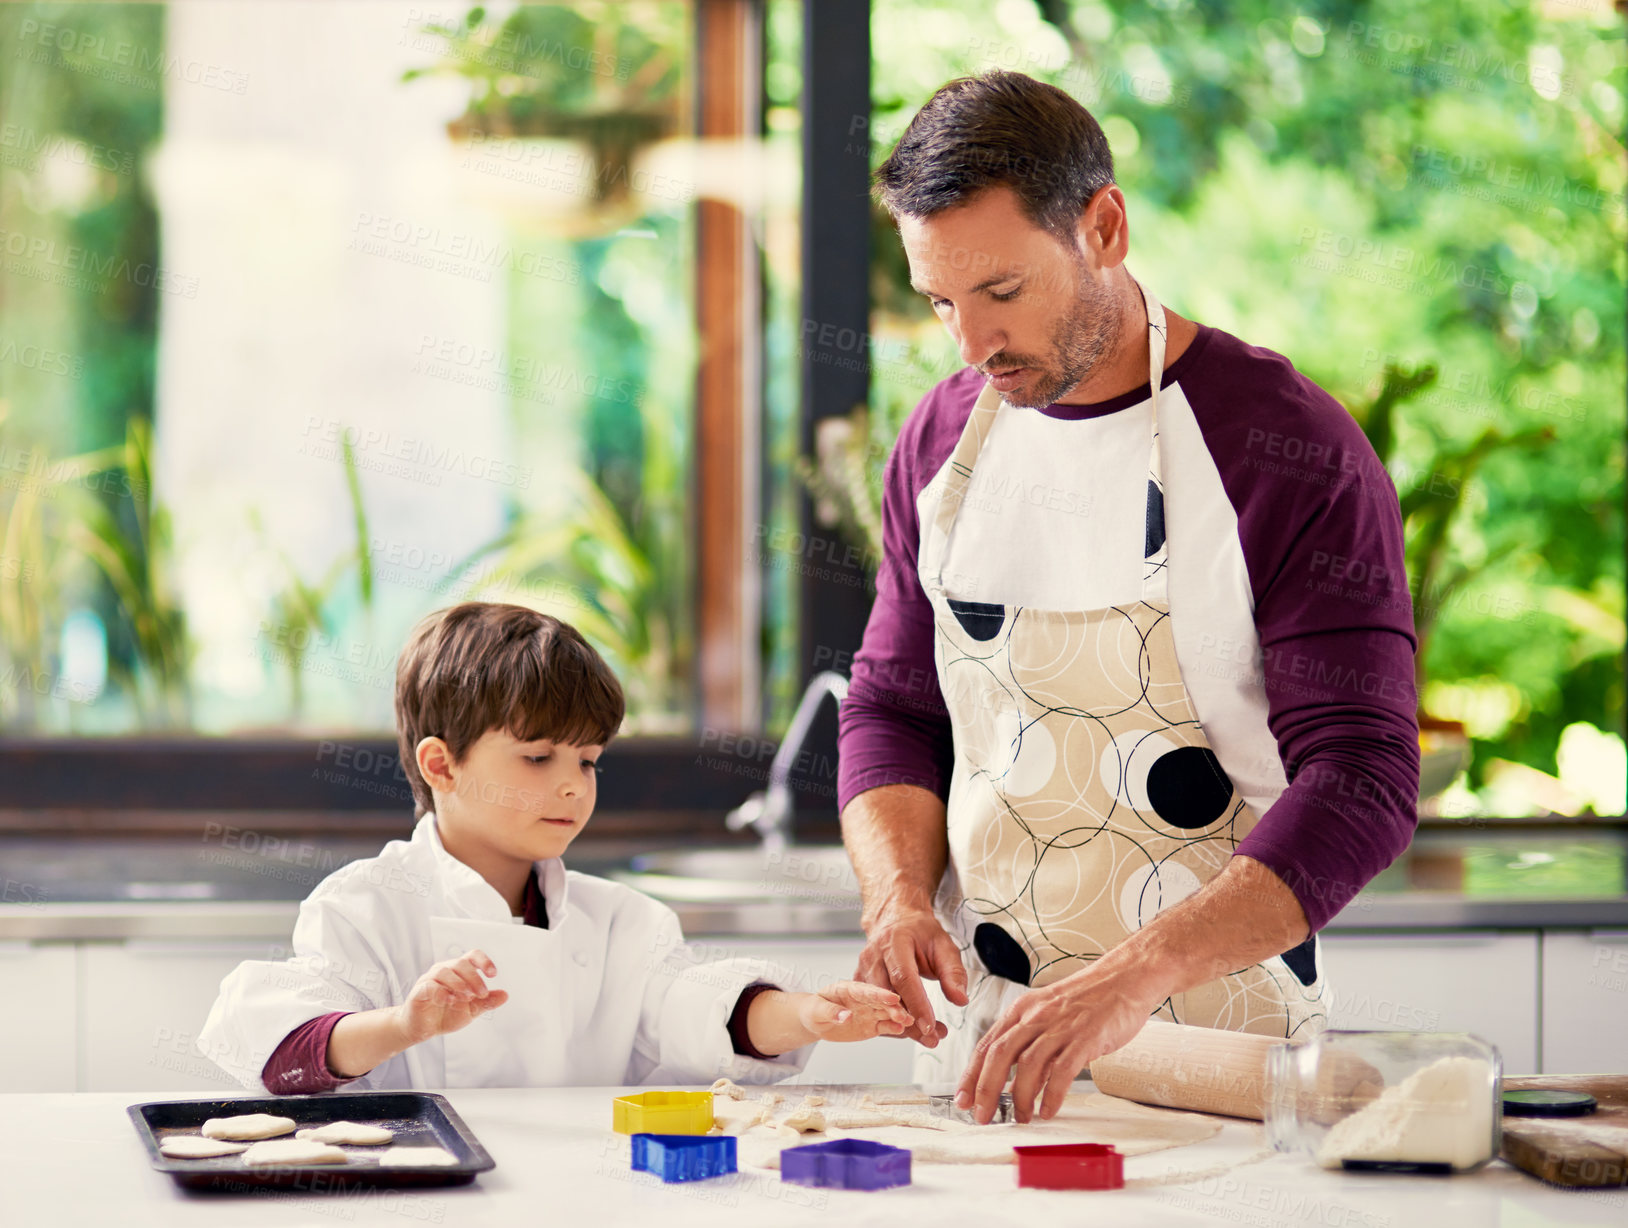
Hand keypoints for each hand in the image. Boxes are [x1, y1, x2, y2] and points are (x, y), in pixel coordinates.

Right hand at [393, 948, 509, 1045]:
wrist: (424, 1030)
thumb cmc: (446, 1015)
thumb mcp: (471, 1010)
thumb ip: (486, 1002)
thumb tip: (505, 995)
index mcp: (458, 971)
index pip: (472, 956)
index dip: (484, 961)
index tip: (493, 974)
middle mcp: (444, 970)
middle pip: (460, 964)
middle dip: (474, 978)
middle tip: (481, 994)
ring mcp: (429, 979)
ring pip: (444, 971)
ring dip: (459, 984)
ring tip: (466, 998)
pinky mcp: (419, 991)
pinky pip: (429, 985)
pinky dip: (441, 992)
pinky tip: (449, 1000)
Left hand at [796, 981, 913, 1042]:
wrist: (817, 1020)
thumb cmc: (814, 1009)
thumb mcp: (816, 1010)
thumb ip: (831, 1012)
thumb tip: (846, 1016)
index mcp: (850, 989)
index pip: (866, 991)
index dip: (879, 994)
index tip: (892, 997)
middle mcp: (864, 999)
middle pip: (881, 1002)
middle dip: (894, 1007)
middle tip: (904, 1015)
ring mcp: (870, 1011)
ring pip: (887, 1013)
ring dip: (899, 1017)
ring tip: (909, 1022)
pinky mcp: (872, 1025)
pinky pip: (885, 1026)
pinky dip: (894, 1028)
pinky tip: (903, 1029)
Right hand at [855, 905, 967, 1047]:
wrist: (895, 919)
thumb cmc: (919, 932)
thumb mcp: (943, 945)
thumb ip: (953, 972)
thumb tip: (960, 999)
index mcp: (894, 942)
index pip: (903, 977)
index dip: (916, 1004)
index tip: (929, 1025)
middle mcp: (874, 955)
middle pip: (887, 995)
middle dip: (909, 1021)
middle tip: (931, 1038)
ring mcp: (863, 968)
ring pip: (878, 1005)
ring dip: (901, 1026)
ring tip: (927, 1037)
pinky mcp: (859, 981)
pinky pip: (873, 1007)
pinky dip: (890, 1021)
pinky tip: (909, 1030)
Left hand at [956, 958, 1165, 1123]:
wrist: (1124, 978)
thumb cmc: (1087, 999)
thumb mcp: (1048, 1014)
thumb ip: (1030, 1042)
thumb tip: (1015, 1079)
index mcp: (1022, 1010)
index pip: (987, 1044)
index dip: (971, 1074)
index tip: (963, 1098)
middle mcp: (1036, 1016)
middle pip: (999, 1054)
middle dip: (986, 1089)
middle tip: (981, 1115)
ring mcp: (1060, 1027)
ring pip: (1028, 1064)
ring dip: (1020, 1096)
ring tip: (1021, 1118)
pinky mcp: (1085, 1037)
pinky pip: (1062, 1070)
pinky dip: (1051, 1094)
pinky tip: (1047, 1110)